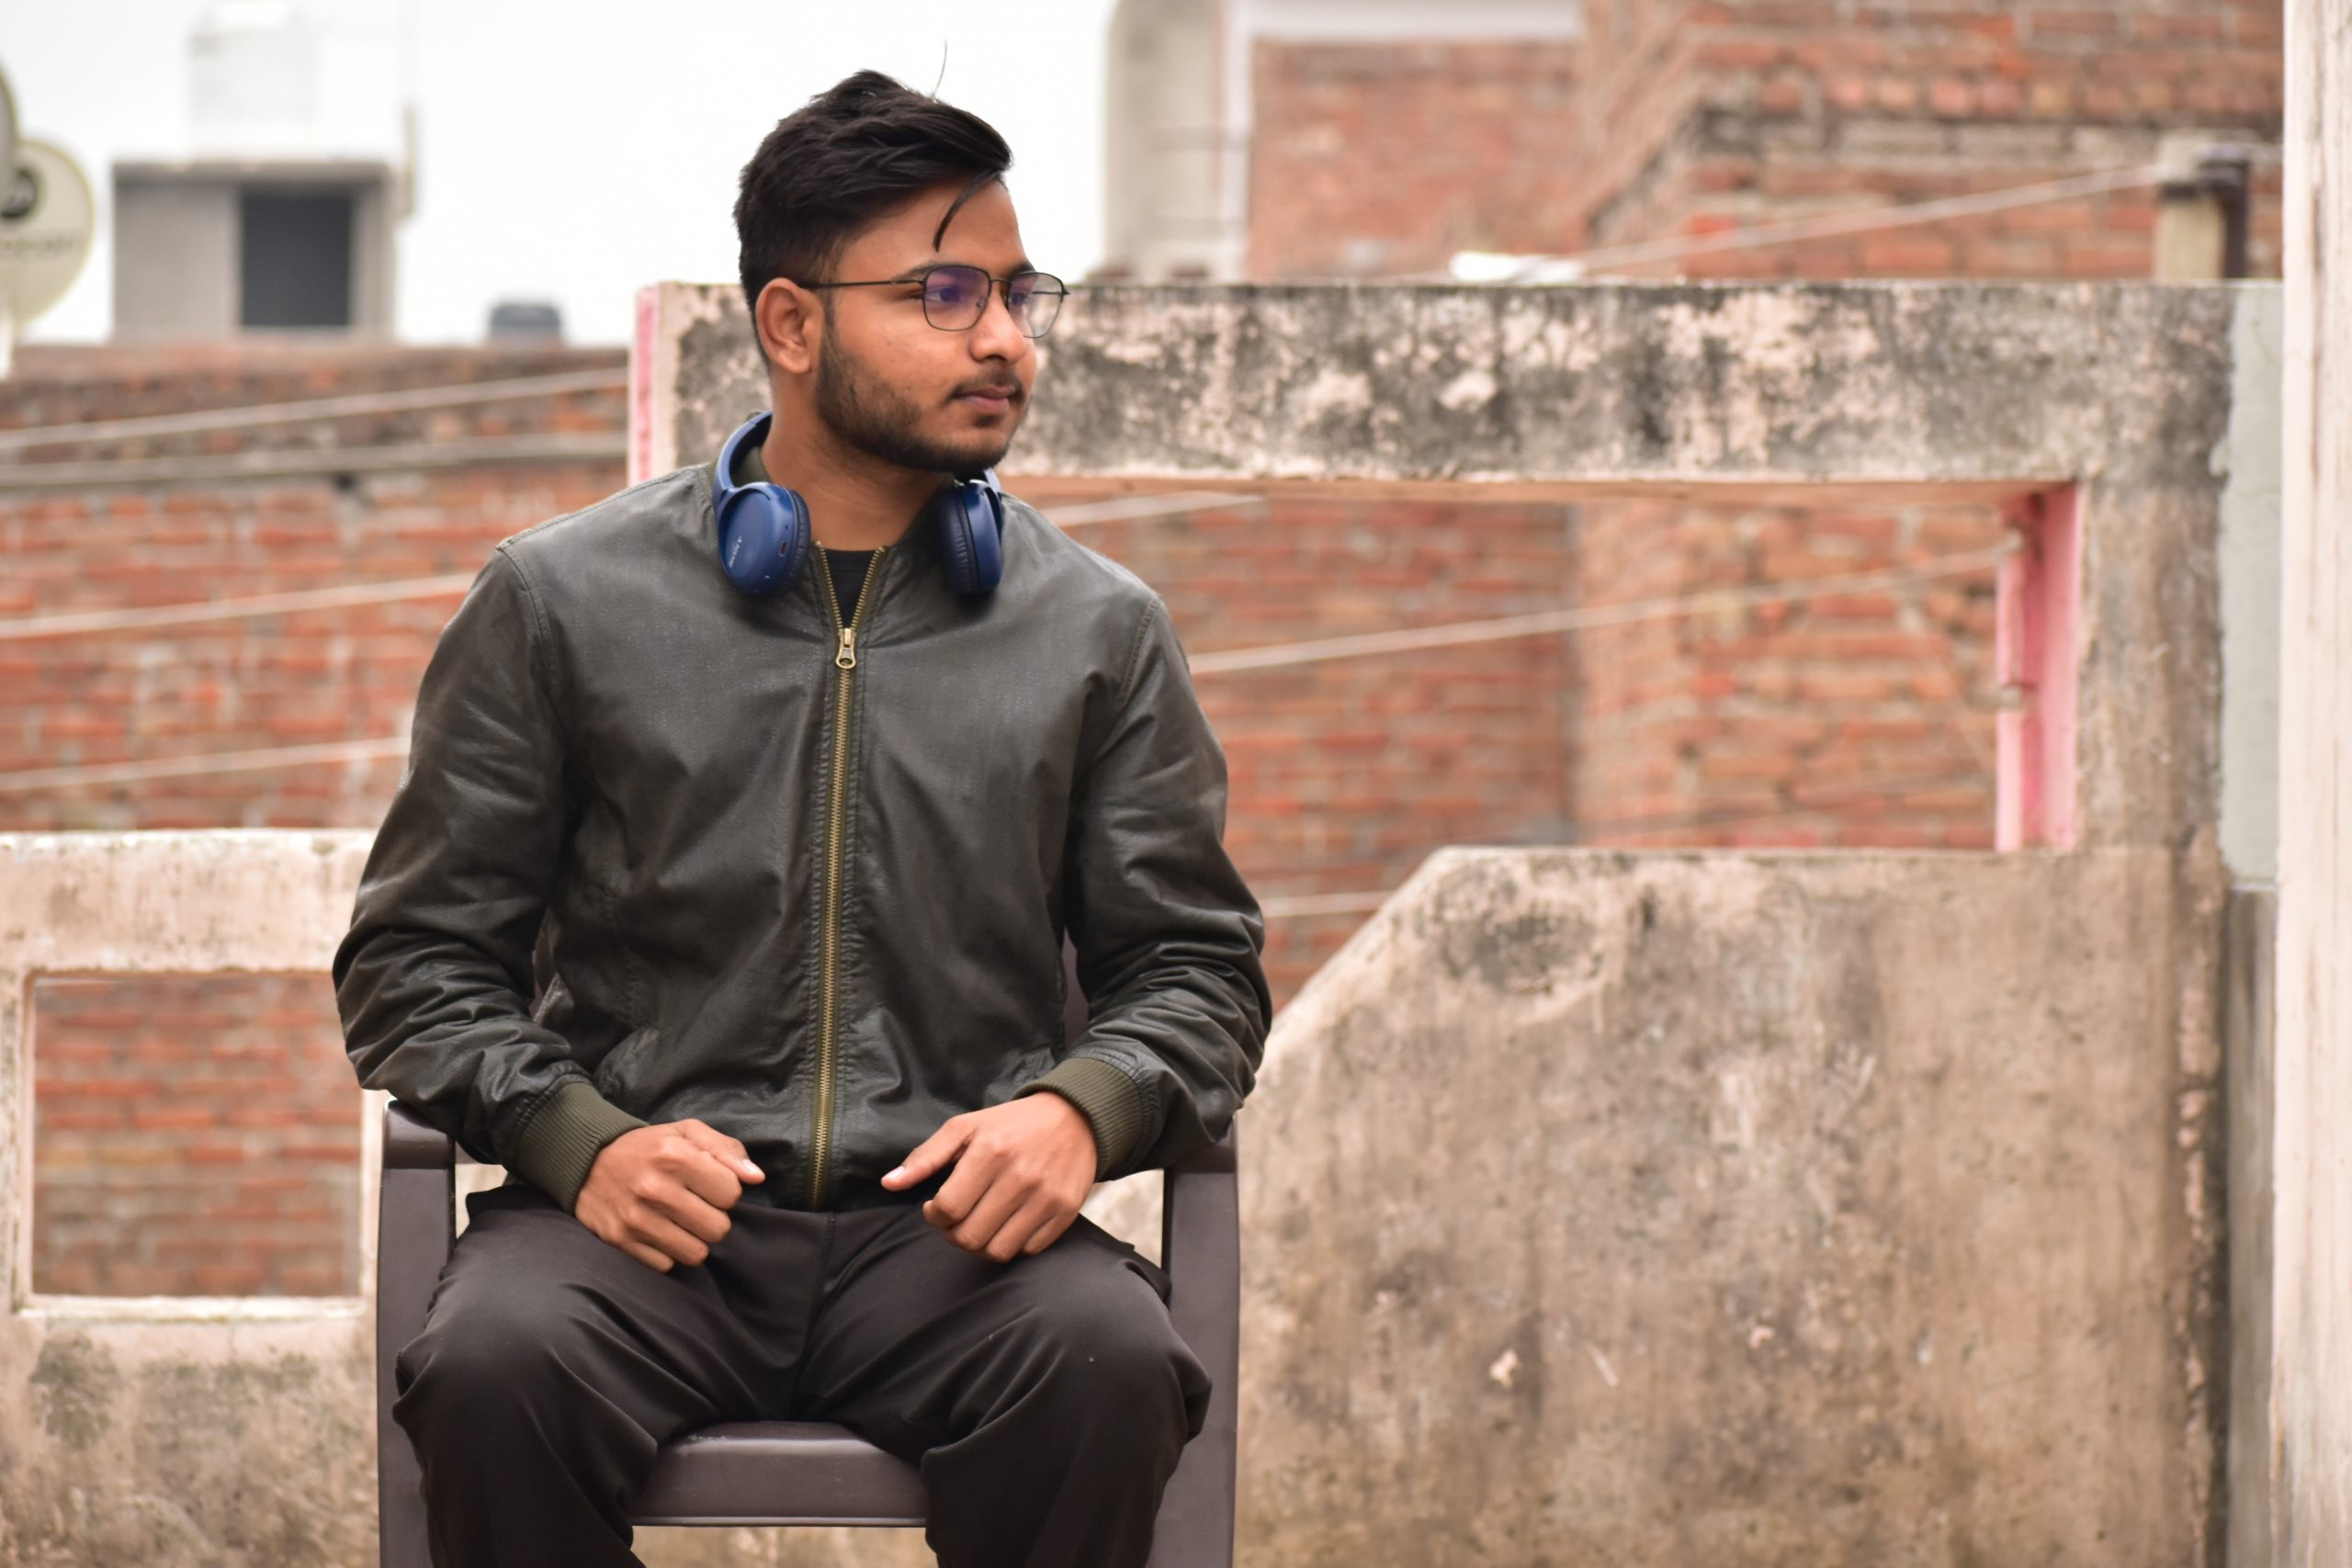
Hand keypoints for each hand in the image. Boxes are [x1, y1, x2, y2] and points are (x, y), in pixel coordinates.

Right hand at [574, 1119, 764, 1271]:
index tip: (708, 1184)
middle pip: (718, 1228)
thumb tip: (756, 1178)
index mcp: (675, 1156)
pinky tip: (658, 1232)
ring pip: (695, 1253)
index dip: (725, 1190)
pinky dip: (667, 1252)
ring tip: (679, 1221)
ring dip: (693, 1239)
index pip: (731, 1193)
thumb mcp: (687, 1133)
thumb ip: (727, 1150)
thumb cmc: (648, 1147)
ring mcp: (635, 1219)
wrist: (586, 1162)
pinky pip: (666, 1265)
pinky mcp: (620, 1241)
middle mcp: (655, 1188)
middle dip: (713, 1218)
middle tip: (695, 1205)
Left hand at [879, 1096, 1097, 1262]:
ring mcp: (1045, 1198)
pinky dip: (1011, 1244)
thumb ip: (925, 1157)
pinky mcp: (1065, 1212)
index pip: (948, 1209)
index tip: (935, 1207)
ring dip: (980, 1244)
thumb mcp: (965, 1127)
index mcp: (990, 1152)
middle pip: (970, 1237)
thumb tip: (889, 1184)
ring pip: (998, 1251)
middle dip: (953, 1234)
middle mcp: (1019, 1178)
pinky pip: (1027, 1250)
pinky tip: (1007, 1223)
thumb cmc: (1012, 1124)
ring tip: (979, 1223)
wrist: (1076, 1118)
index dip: (933, 1216)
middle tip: (956, 1218)